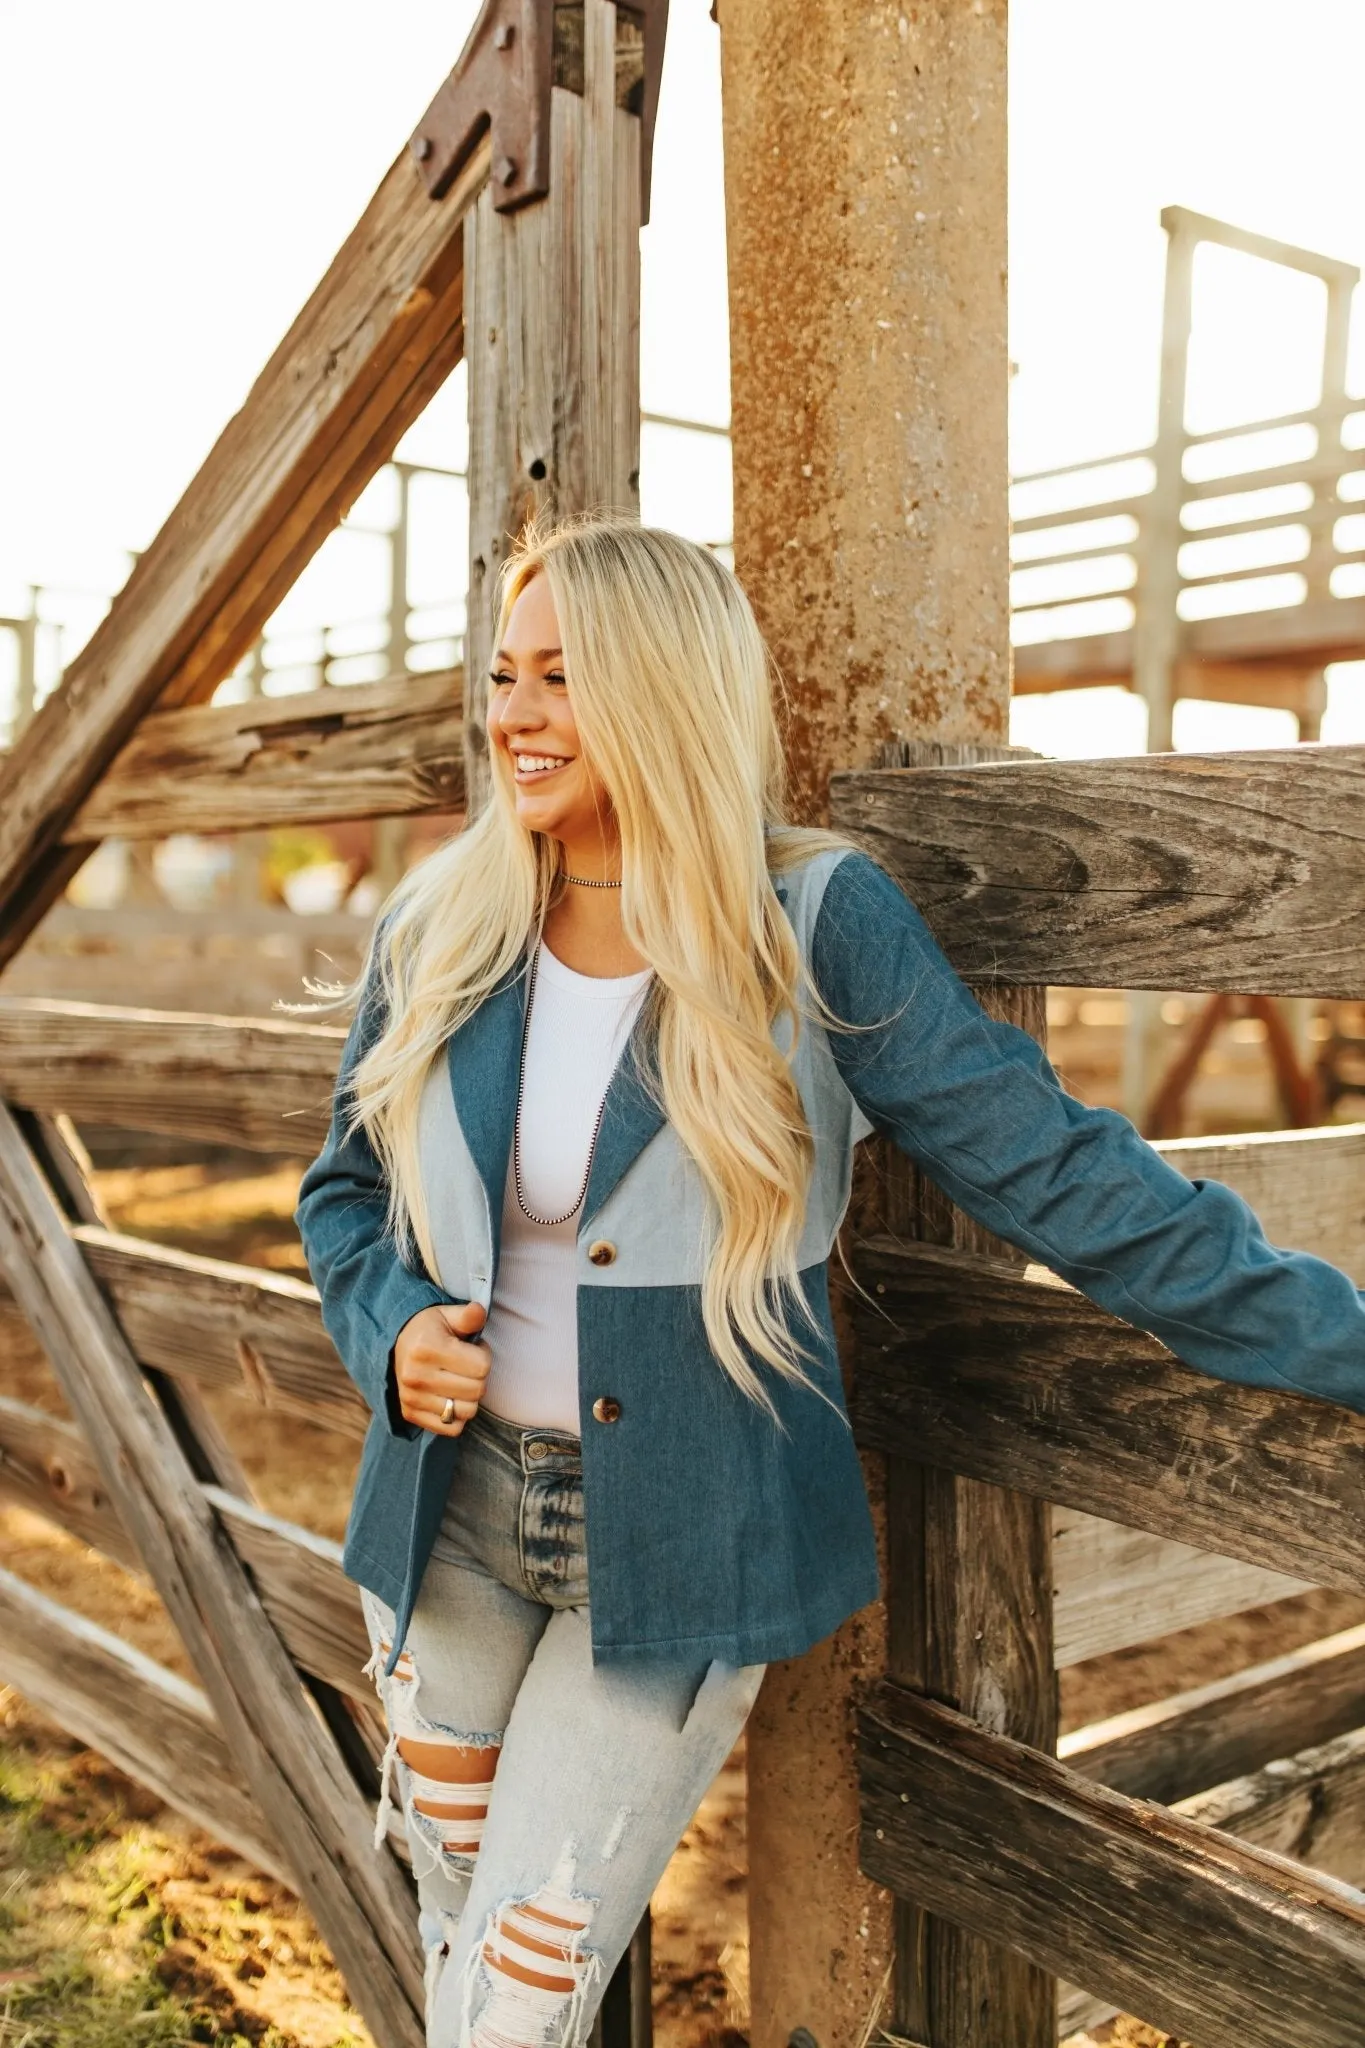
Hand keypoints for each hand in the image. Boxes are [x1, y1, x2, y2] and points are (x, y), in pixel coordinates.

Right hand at [393, 1302, 489, 1434]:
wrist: (396, 1346)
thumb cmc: (429, 1330)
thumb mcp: (447, 1315)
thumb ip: (468, 1315)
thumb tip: (479, 1311)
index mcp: (427, 1348)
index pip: (482, 1366)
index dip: (484, 1356)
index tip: (472, 1350)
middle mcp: (416, 1376)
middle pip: (477, 1390)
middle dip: (479, 1377)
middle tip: (466, 1366)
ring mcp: (411, 1398)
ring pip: (467, 1412)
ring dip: (469, 1398)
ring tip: (458, 1381)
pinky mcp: (410, 1415)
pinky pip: (452, 1429)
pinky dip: (457, 1416)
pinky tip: (450, 1397)